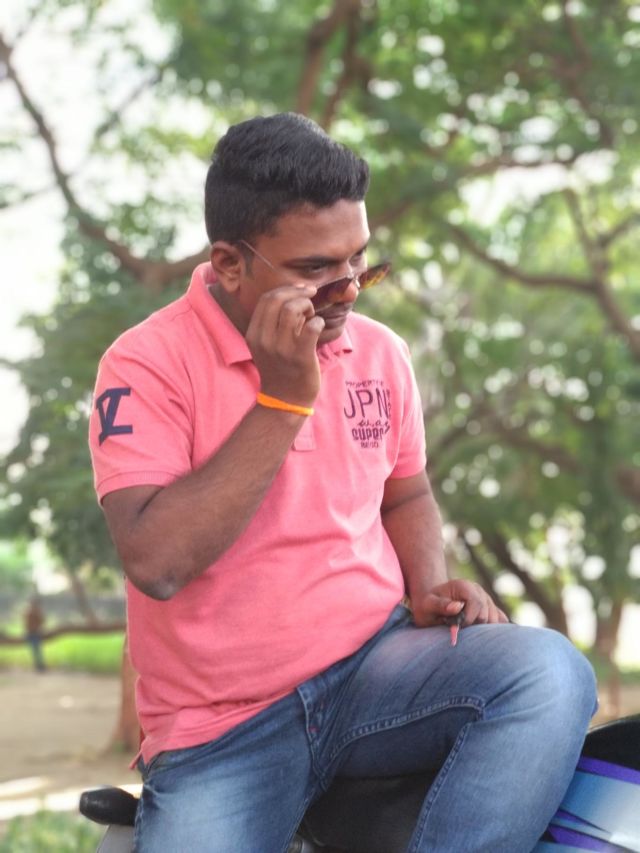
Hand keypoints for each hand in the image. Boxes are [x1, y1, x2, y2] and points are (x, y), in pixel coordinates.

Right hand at [246, 284, 324, 405]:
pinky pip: (312, 326)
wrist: (284, 400)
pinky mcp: (300, 356)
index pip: (266, 299)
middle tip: (310, 299)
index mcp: (254, 334)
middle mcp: (264, 340)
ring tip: (311, 317)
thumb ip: (272, 322)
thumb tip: (293, 294)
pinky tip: (318, 327)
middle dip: (298, 294)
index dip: (286, 289)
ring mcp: (282, 348)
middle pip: (278, 300)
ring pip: (293, 309)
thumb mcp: (266, 345)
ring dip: (308, 307)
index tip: (301, 290)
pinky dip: (318, 321)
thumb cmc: (280, 368)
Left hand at [410, 579, 508, 629]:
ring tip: (465, 629)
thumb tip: (457, 606)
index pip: (477, 604)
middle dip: (474, 626)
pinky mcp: (491, 609)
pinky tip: (481, 633)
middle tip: (459, 630)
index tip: (458, 627)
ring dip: (482, 630)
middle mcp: (478, 590)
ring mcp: (486, 599)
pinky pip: (501, 620)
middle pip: (487, 614)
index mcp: (464, 586)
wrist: (432, 605)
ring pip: (495, 619)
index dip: (469, 619)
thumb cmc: (428, 606)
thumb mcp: (427, 605)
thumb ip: (440, 605)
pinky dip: (494, 629)